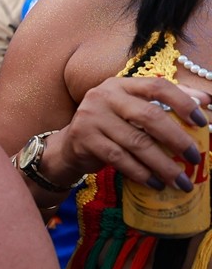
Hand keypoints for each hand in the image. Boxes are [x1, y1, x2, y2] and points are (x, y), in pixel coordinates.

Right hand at [49, 76, 210, 188]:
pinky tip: (155, 183)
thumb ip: (164, 103)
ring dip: (162, 165)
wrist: (70, 146)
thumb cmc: (111, 127)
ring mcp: (91, 117)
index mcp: (121, 85)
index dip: (183, 102)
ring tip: (181, 181)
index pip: (157, 86)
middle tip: (195, 158)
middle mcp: (104, 96)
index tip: (202, 122)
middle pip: (148, 116)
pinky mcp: (83, 139)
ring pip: (136, 142)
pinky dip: (141, 173)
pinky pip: (119, 158)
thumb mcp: (132, 110)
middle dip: (177, 139)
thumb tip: (207, 101)